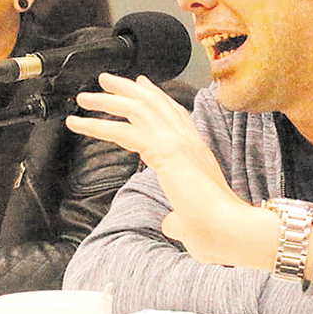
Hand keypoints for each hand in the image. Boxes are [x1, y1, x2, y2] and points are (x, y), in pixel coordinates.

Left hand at [66, 73, 278, 268]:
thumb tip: (172, 223)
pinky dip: (98, 125)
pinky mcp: (165, 151)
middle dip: (127, 89)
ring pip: (137, 108)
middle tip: (105, 80)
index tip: (141, 85)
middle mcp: (189, 141)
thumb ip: (178, 220)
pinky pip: (124, 130)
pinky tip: (79, 123)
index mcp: (197, 153)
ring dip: (108, 100)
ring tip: (85, 97)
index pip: (174, 114)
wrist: (233, 232)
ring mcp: (178, 142)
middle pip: (154, 103)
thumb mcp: (192, 224)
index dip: (156, 98)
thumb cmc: (219, 233)